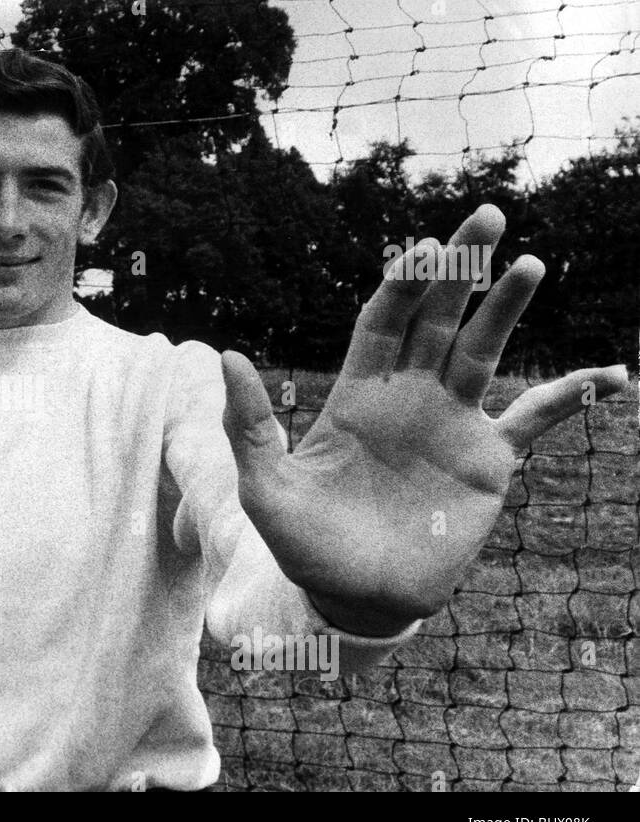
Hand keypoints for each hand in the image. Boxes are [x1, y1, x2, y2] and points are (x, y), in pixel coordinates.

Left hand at [220, 204, 629, 635]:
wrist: (356, 598)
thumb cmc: (303, 545)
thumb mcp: (264, 487)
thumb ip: (247, 425)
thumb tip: (227, 355)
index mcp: (357, 395)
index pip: (383, 321)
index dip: (403, 283)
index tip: (422, 248)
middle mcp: (408, 398)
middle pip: (437, 317)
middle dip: (460, 268)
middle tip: (486, 216)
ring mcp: (451, 425)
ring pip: (483, 350)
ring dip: (506, 308)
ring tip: (528, 264)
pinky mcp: (487, 461)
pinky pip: (536, 419)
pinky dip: (572, 397)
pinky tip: (612, 376)